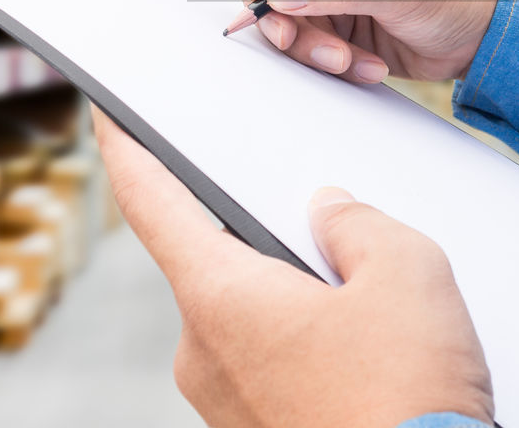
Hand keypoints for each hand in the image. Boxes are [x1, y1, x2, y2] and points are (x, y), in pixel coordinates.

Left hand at [93, 108, 494, 427]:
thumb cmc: (408, 403)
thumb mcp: (405, 273)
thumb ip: (358, 223)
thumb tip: (332, 216)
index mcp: (221, 298)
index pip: (152, 202)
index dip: (128, 149)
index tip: (109, 118)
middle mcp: (203, 353)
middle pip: (219, 258)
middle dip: (272, 237)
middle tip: (333, 237)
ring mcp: (224, 402)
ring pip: (251, 313)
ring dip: (296, 297)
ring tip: (369, 313)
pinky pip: (267, 360)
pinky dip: (305, 343)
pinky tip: (365, 356)